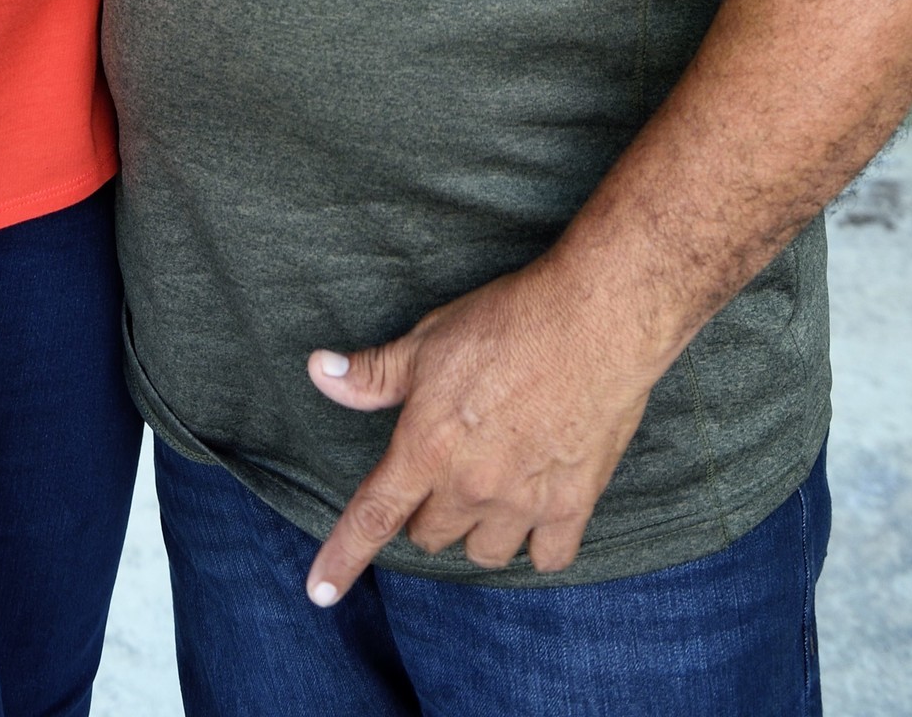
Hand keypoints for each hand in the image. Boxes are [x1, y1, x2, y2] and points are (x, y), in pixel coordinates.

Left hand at [303, 258, 662, 603]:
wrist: (592, 320)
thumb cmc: (507, 322)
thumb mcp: (428, 340)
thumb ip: (374, 373)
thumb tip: (319, 371)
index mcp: (427, 447)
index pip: (372, 516)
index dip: (341, 558)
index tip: (319, 591)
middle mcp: (470, 486)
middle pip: (430, 535)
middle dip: (428, 510)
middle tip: (446, 468)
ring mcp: (523, 501)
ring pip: (484, 551)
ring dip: (479, 529)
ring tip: (491, 487)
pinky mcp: (572, 504)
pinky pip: (546, 557)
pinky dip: (537, 542)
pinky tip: (536, 511)